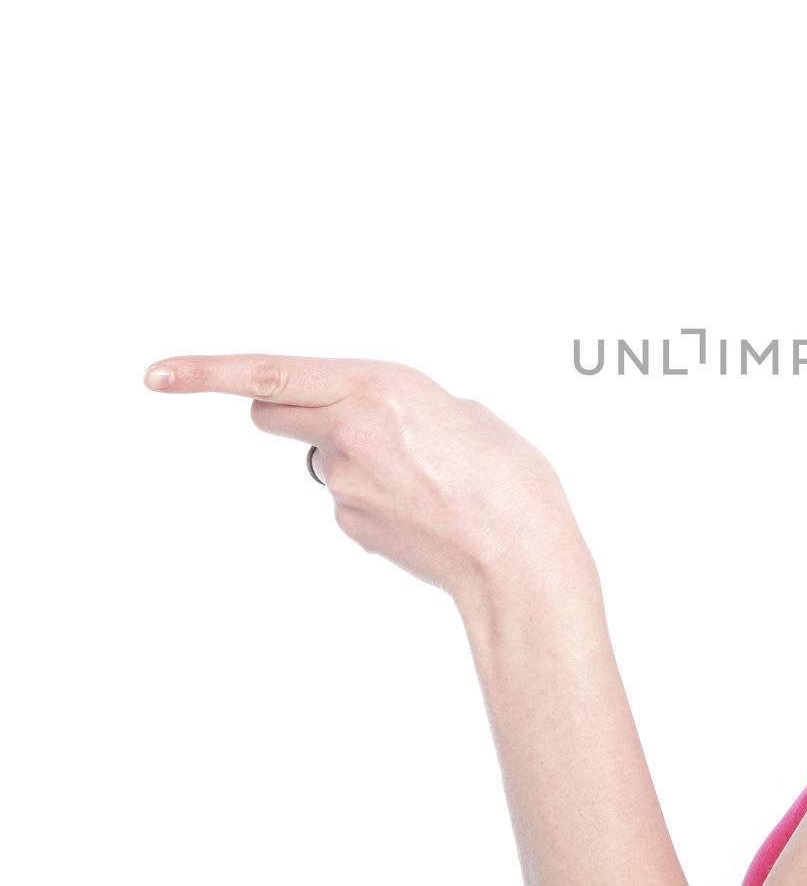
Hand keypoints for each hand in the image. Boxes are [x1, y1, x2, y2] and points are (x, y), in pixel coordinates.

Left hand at [143, 353, 596, 607]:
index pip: (271, 374)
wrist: (519, 562)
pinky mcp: (353, 526)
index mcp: (380, 389)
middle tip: (344, 417)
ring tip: (424, 474)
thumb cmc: (511, 485)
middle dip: (292, 409)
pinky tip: (425, 506)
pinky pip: (350, 496)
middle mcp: (350, 435)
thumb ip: (412, 404)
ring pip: (325, 457)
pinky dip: (378, 495)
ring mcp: (345, 487)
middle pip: (275, 414)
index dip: (205, 372)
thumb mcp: (469, 412)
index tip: (159, 373)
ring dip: (354, 455)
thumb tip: (390, 422)